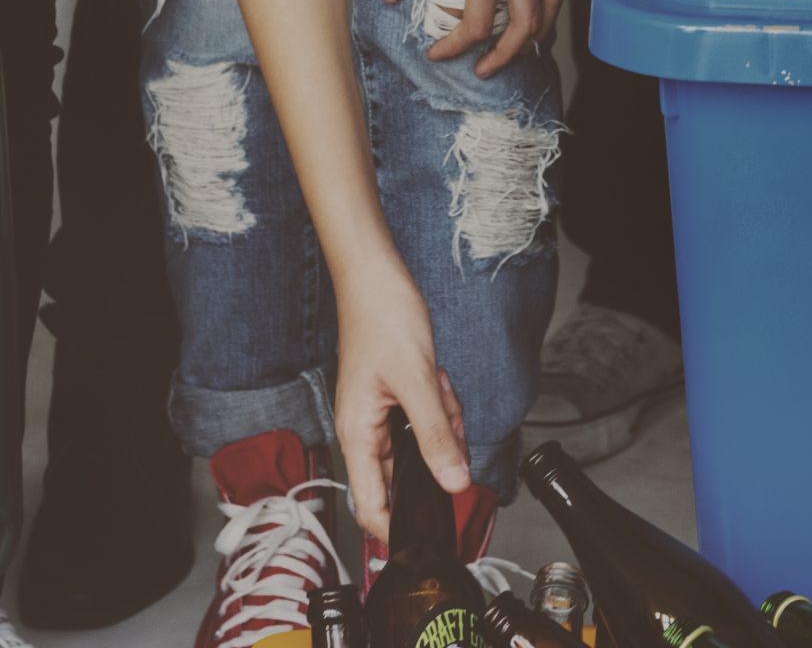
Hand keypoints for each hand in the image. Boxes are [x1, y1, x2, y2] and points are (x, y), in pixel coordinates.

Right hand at [333, 254, 470, 542]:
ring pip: (423, 447)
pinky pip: (426, 422)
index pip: (371, 506)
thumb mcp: (418, 382)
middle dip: (437, 453)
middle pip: (408, 476)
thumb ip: (436, 437)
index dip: (398, 530)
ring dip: (441, 423)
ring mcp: (380, 416)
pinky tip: (437, 379)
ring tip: (437, 385)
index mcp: (357, 434)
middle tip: (444, 414)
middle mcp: (365, 431)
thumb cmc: (381, 319)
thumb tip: (455, 485)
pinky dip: (439, 407)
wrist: (375, 275)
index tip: (432, 536)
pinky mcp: (395, 401)